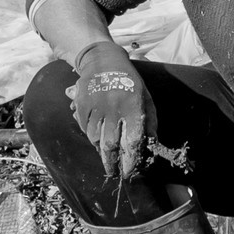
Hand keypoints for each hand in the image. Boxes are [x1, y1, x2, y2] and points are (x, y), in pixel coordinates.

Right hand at [65, 40, 156, 178]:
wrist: (104, 60)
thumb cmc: (130, 82)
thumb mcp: (146, 98)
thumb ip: (150, 122)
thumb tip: (151, 145)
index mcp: (133, 107)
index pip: (133, 140)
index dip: (131, 159)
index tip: (130, 171)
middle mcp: (113, 108)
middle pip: (111, 144)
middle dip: (112, 163)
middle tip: (114, 173)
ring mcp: (96, 106)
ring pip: (95, 138)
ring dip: (100, 151)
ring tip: (106, 157)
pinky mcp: (82, 104)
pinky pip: (84, 128)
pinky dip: (90, 137)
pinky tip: (96, 140)